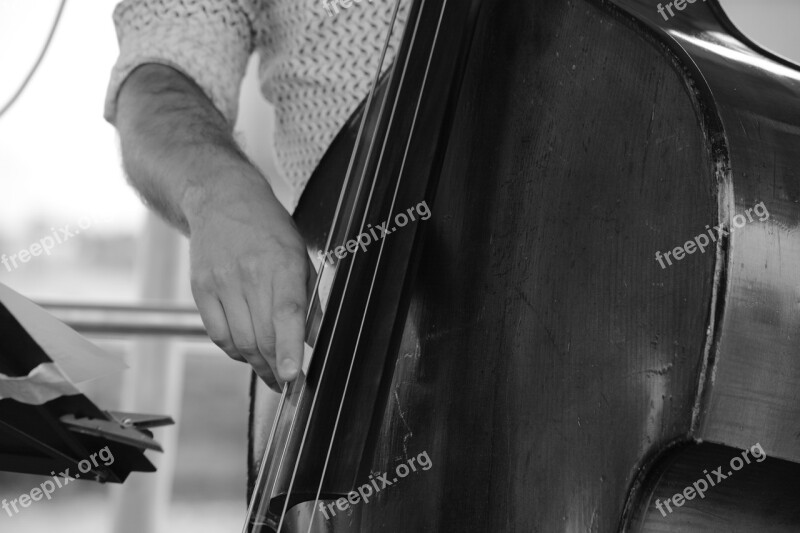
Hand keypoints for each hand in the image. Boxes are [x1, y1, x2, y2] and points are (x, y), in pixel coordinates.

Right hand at [184, 166, 310, 389]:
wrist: (220, 199)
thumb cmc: (269, 229)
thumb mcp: (300, 256)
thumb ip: (310, 300)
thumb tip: (317, 338)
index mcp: (283, 263)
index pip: (286, 312)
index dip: (290, 347)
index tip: (293, 375)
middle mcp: (250, 274)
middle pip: (262, 336)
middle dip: (277, 368)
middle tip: (289, 385)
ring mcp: (221, 282)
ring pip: (240, 341)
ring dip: (258, 364)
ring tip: (271, 373)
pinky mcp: (201, 289)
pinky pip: (218, 334)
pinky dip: (234, 351)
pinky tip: (247, 353)